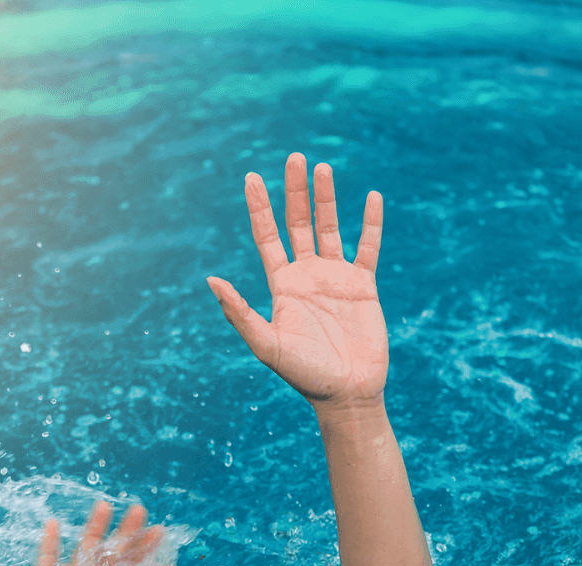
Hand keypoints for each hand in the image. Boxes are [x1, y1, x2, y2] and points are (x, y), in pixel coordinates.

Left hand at [207, 152, 387, 411]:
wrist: (347, 394)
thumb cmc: (305, 375)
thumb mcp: (267, 344)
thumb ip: (239, 313)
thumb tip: (211, 280)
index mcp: (282, 285)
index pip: (267, 236)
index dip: (259, 207)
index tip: (251, 176)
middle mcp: (307, 276)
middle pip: (298, 223)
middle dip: (294, 191)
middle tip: (294, 156)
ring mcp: (336, 278)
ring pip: (330, 228)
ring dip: (327, 198)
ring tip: (322, 167)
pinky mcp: (364, 286)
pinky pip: (368, 247)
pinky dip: (371, 223)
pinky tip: (371, 197)